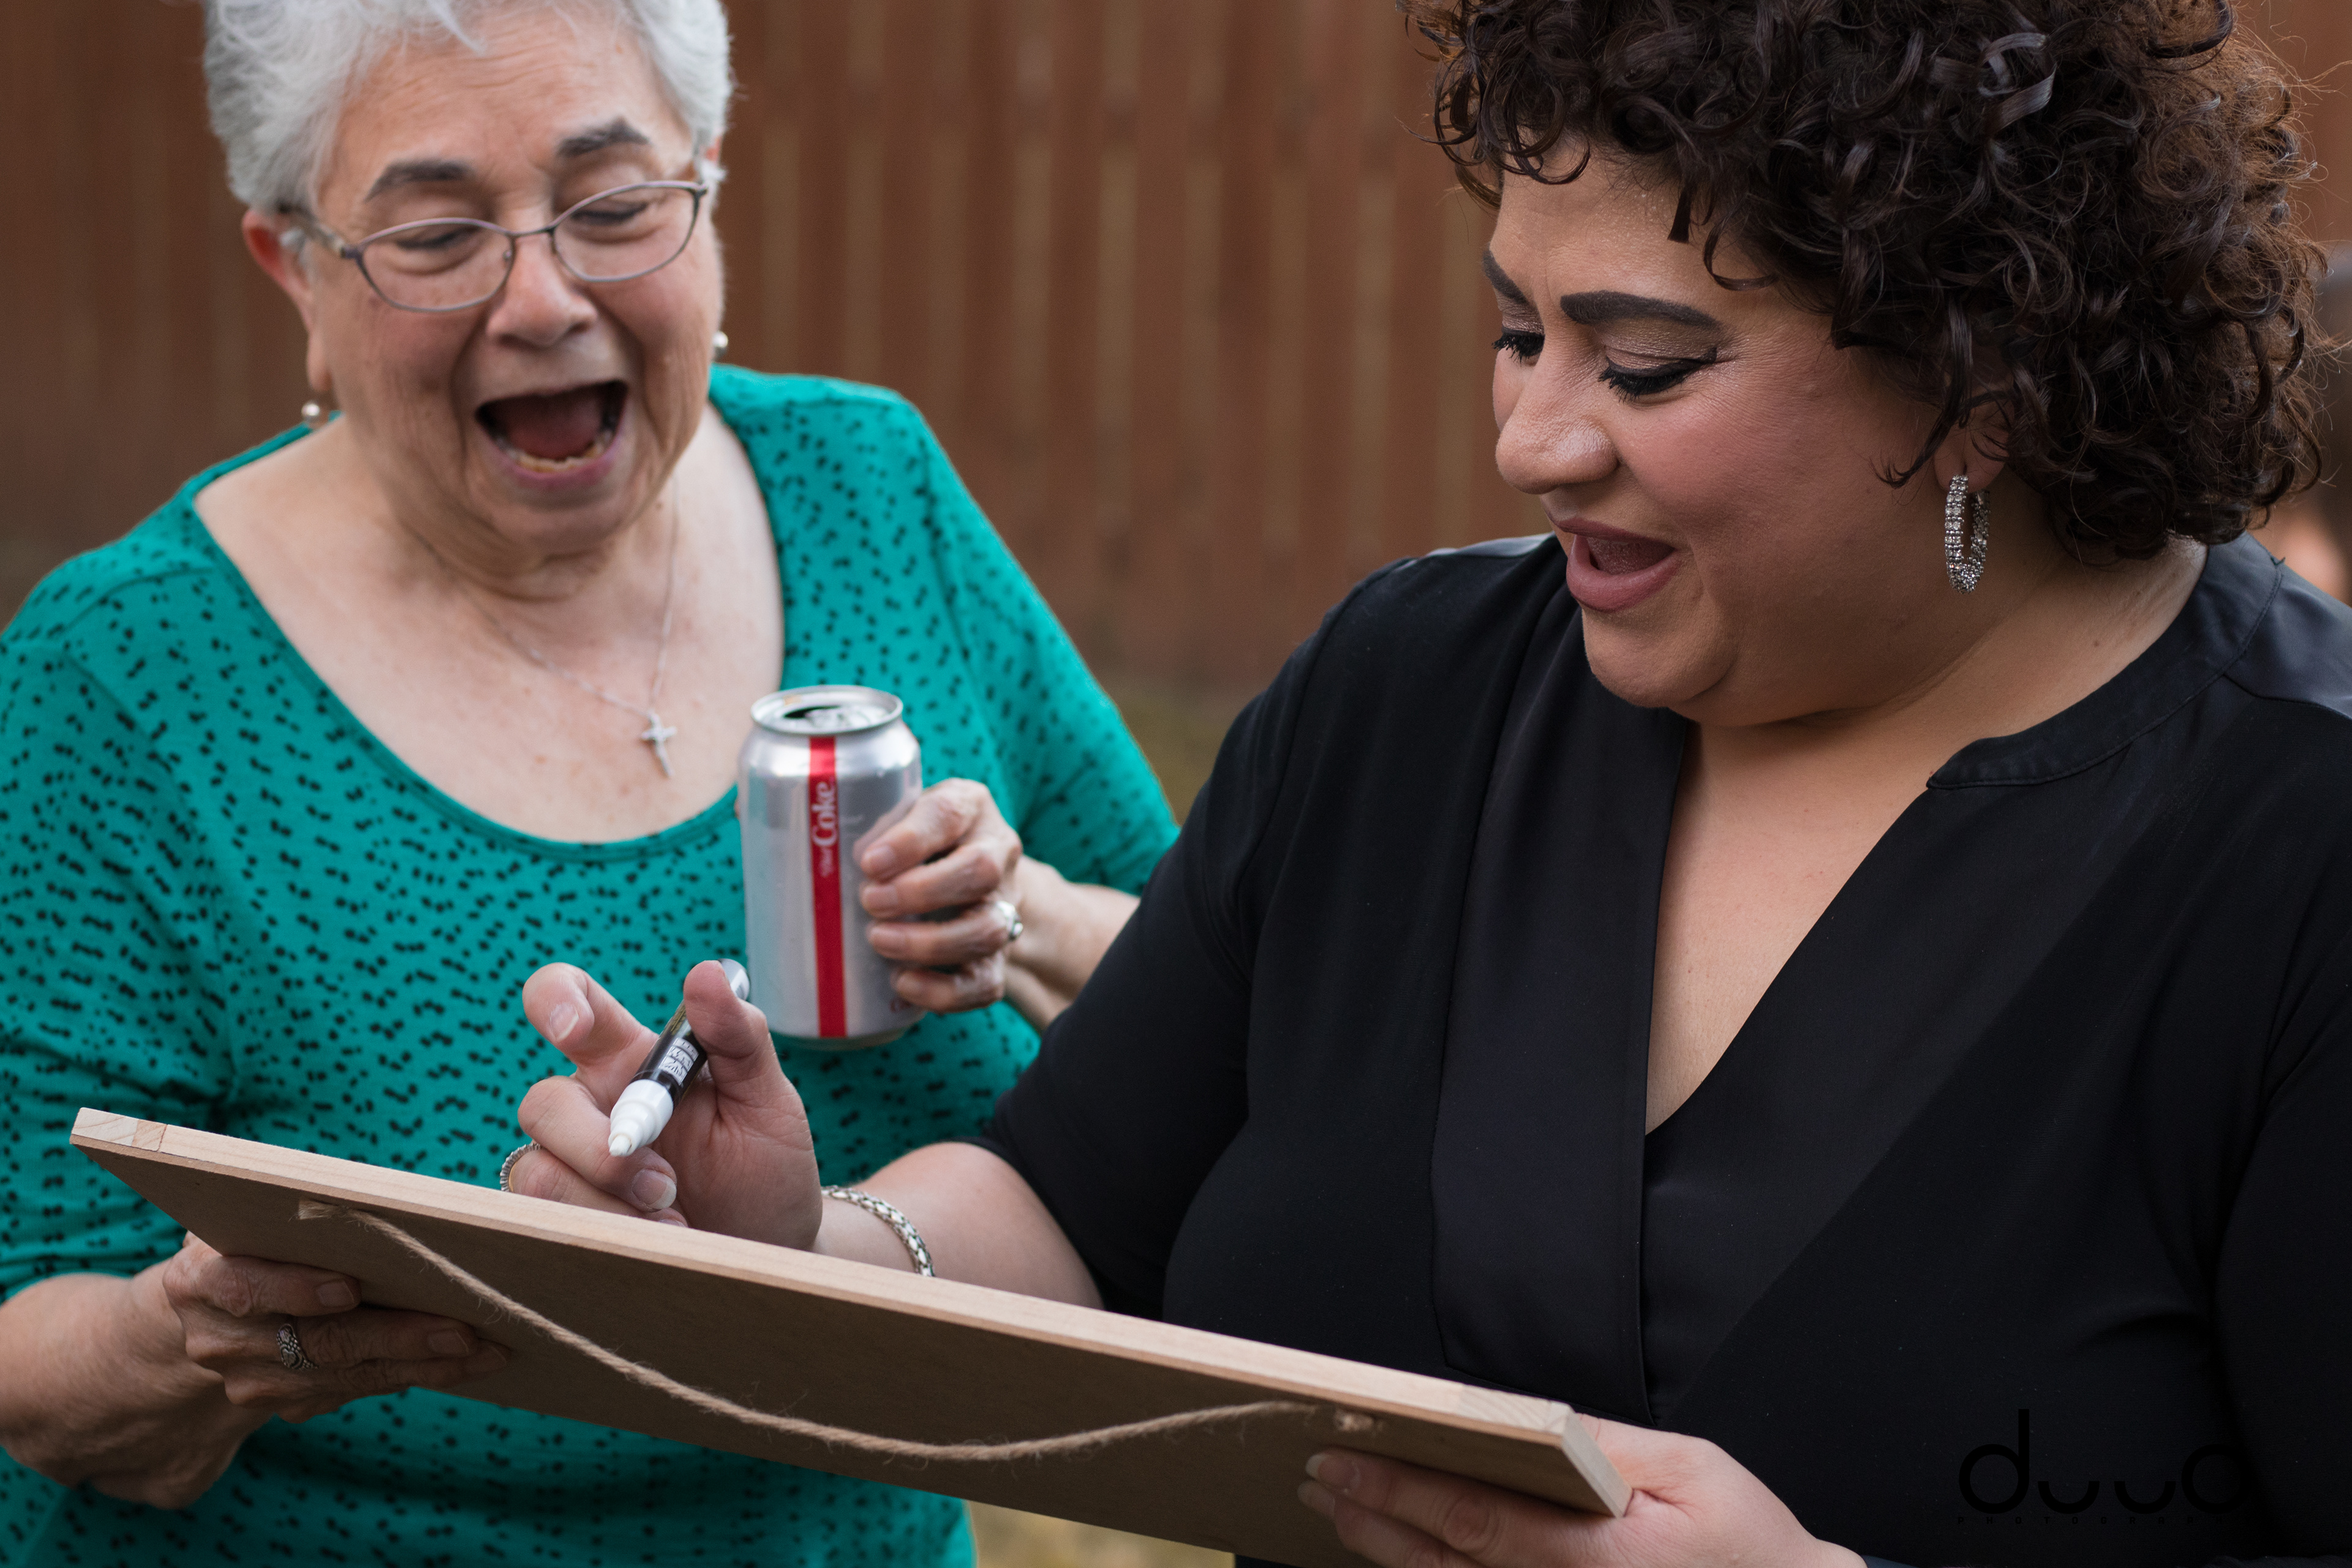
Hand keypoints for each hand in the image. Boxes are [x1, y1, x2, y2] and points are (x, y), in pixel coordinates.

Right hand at [159, 1233, 505, 1425]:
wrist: (215, 1309)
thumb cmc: (257, 1238)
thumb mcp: (257, 1215)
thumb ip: (295, 1211)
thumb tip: (382, 1204)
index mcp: (200, 1279)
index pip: (244, 1287)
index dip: (295, 1289)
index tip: (350, 1287)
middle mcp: (219, 1341)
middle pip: (315, 1342)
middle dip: (396, 1336)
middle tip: (463, 1330)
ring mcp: (251, 1381)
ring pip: (346, 1375)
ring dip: (421, 1364)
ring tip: (484, 1348)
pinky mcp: (288, 1403)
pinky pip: (357, 1391)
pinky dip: (414, 1375)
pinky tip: (462, 1362)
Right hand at [512, 959, 823, 1245]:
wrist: (773, 1247)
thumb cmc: (768, 1166)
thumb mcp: (768, 1098)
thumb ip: (739, 1036)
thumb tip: (708, 974)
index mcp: (634, 1059)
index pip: (570, 1003)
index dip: (556, 999)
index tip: (576, 1027)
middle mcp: (594, 1106)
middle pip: (542, 1103)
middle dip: (597, 1147)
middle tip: (665, 1184)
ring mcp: (575, 1166)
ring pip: (536, 1169)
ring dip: (606, 1199)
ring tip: (674, 1219)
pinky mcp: (572, 1219)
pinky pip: (549, 1220)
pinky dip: (607, 1232)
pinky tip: (661, 1242)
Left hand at [856, 779, 1024, 1014]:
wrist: (973, 885)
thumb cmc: (915, 844)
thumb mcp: (896, 815)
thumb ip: (853, 822)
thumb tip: (763, 830)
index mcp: (968, 808)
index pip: (949, 813)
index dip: (911, 839)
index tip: (868, 861)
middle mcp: (996, 854)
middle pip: (981, 871)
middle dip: (923, 891)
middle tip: (870, 902)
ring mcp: (1003, 908)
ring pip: (988, 929)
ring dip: (931, 942)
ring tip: (880, 942)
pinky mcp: (999, 958)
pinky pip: (986, 982)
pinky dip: (944, 990)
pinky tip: (903, 985)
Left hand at [1297, 1418, 1863, 1567]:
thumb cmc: (1749, 1543)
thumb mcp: (1693, 1470)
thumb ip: (1609, 1448)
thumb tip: (1535, 1424)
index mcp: (1601, 1554)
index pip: (1478, 1520)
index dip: (1402, 1491)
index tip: (1344, 1460)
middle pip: (1447, 1565)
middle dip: (1374, 1518)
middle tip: (1317, 1481)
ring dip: (1389, 1555)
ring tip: (1339, 1513)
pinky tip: (1400, 1558)